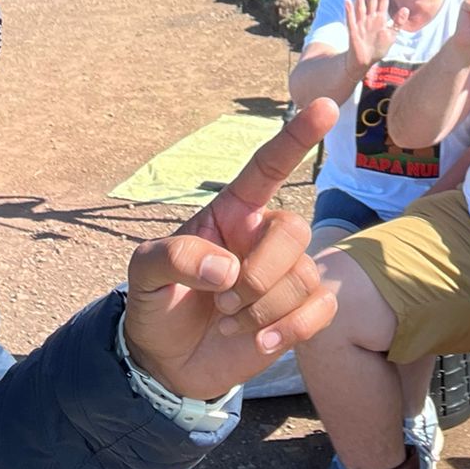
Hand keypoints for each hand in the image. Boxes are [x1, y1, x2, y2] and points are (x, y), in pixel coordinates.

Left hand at [121, 98, 338, 399]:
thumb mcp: (143, 274)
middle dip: (258, 274)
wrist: (166, 361)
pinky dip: (289, 330)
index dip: (297, 136)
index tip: (326, 107)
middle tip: (221, 301)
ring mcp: (286, 274)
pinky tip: (260, 341)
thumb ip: (173, 256)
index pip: (269, 166)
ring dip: (261, 310)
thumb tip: (225, 269)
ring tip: (229, 321)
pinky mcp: (301, 312)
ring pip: (305, 276)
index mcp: (233, 212)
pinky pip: (321, 308)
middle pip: (293, 229)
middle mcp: (264, 236)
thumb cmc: (158, 304)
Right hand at [344, 0, 402, 72]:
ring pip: (360, 6)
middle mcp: (370, 18)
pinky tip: (347, 1)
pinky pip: (350, 19)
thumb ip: (398, 22)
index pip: (383, 1)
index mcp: (380, 18)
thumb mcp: (391, 35)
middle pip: (371, 1)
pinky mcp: (353, 30)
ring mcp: (361, 23)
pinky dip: (349, 10)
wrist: (365, 61)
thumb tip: (406, 9)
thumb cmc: (379, 47)